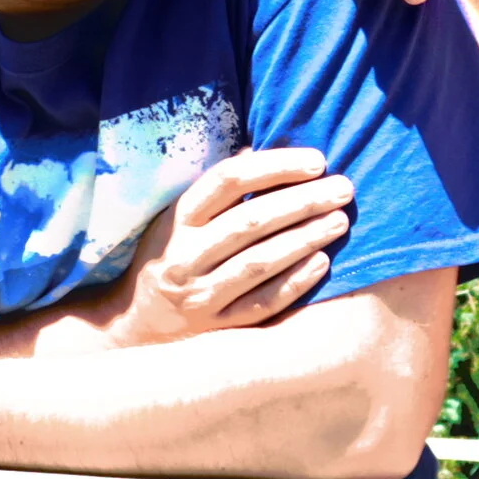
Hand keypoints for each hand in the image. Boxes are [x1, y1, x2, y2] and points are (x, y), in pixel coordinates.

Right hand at [109, 148, 352, 344]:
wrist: (135, 327)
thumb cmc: (167, 259)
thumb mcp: (176, 220)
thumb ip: (215, 192)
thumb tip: (254, 151)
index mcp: (177, 220)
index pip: (228, 181)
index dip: (274, 166)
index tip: (316, 160)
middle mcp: (185, 255)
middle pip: (250, 221)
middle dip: (302, 201)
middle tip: (343, 188)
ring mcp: (201, 294)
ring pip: (260, 261)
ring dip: (305, 238)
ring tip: (341, 220)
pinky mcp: (218, 328)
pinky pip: (263, 303)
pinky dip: (294, 282)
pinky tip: (323, 262)